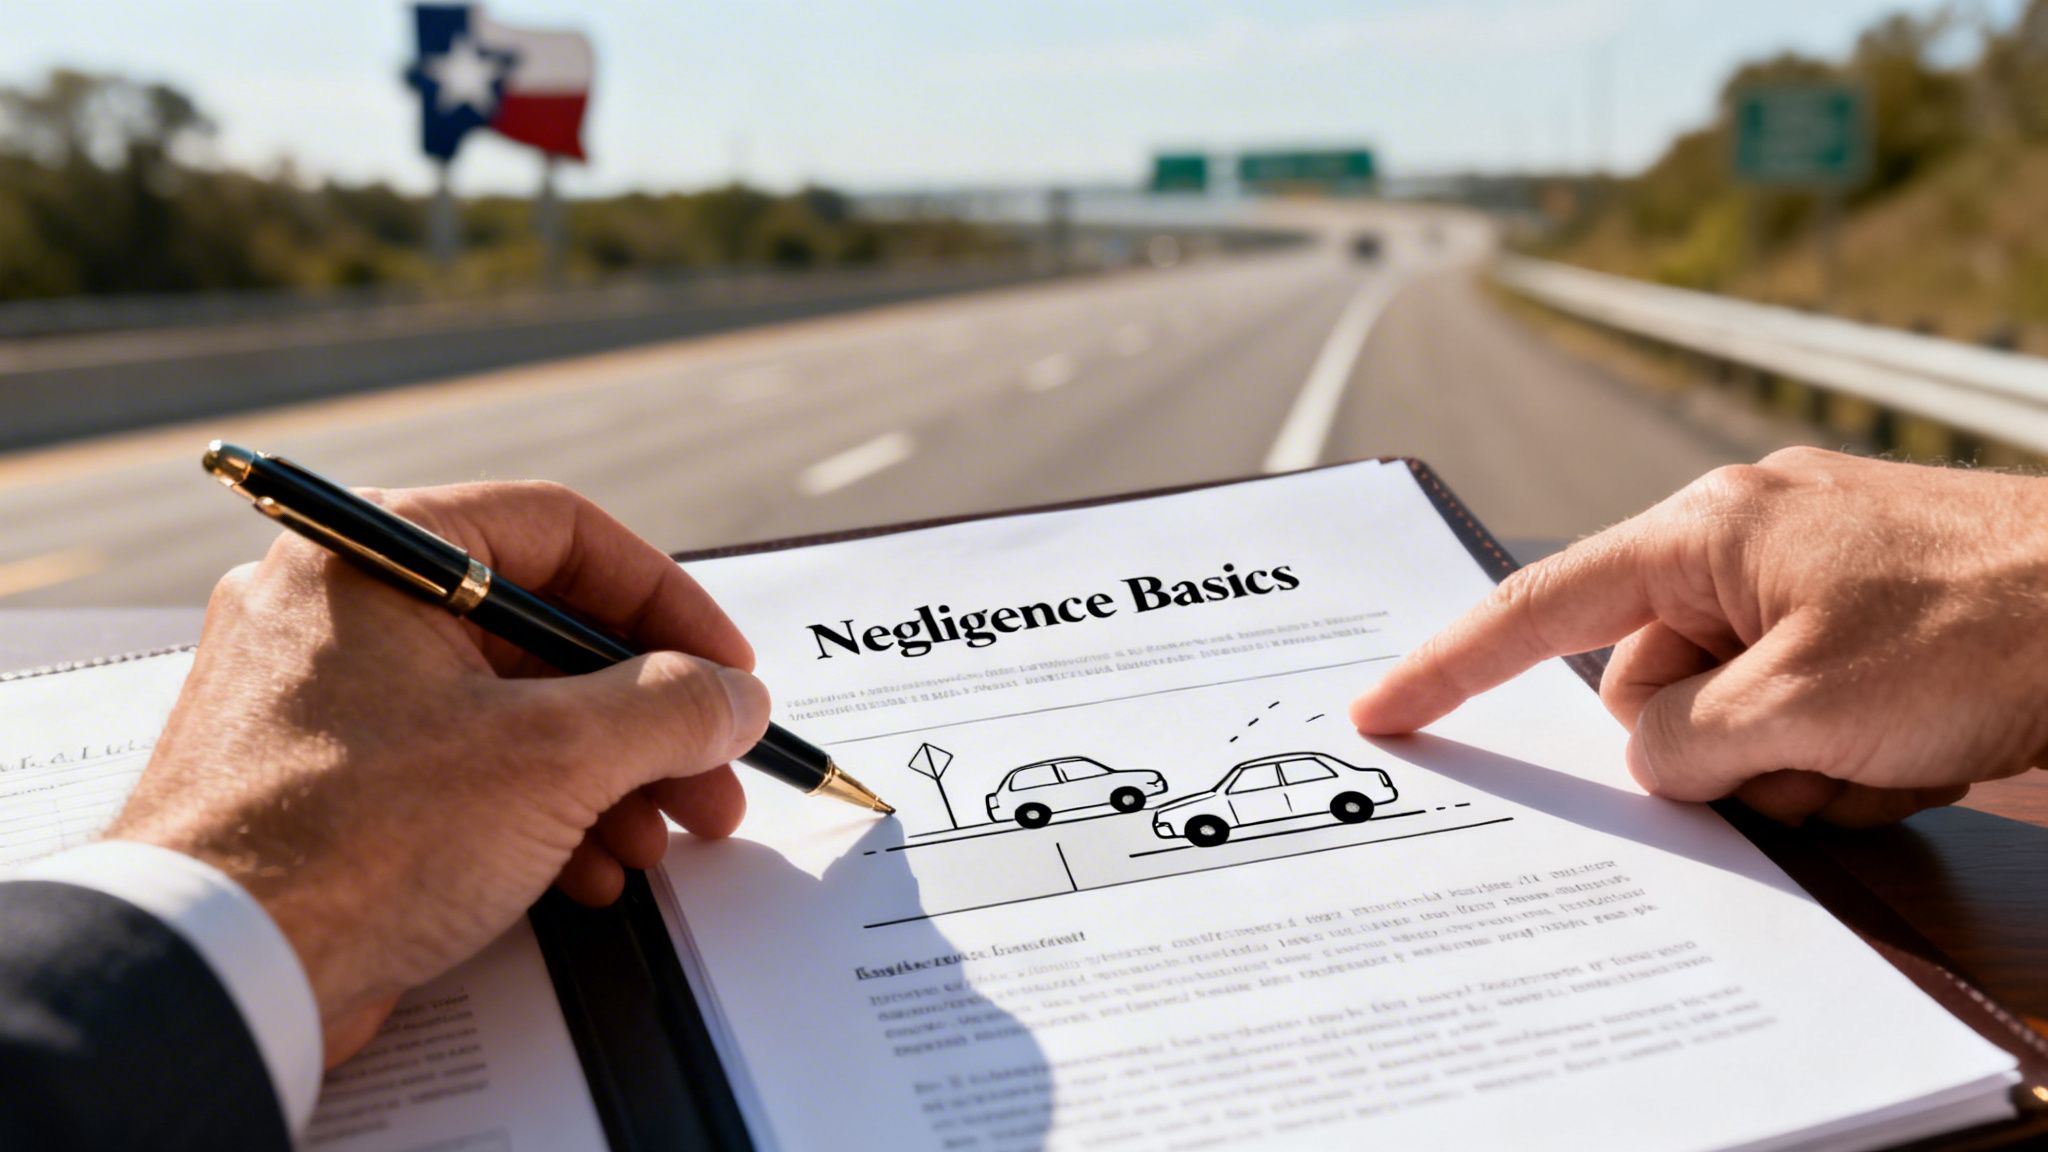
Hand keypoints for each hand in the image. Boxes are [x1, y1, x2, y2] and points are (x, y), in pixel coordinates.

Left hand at [105, 481, 769, 1066]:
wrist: (214, 974)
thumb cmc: (358, 838)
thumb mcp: (553, 758)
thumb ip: (669, 708)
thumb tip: (734, 696)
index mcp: (377, 553)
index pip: (561, 533)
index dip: (667, 602)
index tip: (727, 668)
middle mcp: (341, 605)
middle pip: (540, 636)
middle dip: (645, 719)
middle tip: (713, 778)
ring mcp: (323, 696)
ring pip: (502, 710)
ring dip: (602, 777)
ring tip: (659, 843)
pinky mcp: (319, 782)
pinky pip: (451, 768)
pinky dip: (530, 812)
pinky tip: (585, 874)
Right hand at [1351, 447, 2047, 825]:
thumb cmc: (1988, 622)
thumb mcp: (1803, 704)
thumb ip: (1685, 740)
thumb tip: (1654, 758)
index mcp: (1708, 530)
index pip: (1545, 605)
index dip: (1454, 662)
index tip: (1385, 704)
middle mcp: (1747, 549)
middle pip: (1648, 689)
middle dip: (1704, 749)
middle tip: (1793, 759)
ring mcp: (1811, 595)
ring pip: (1725, 724)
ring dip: (1787, 770)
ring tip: (1878, 756)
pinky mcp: (1866, 642)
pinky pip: (1797, 731)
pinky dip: (1840, 767)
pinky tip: (1910, 757)